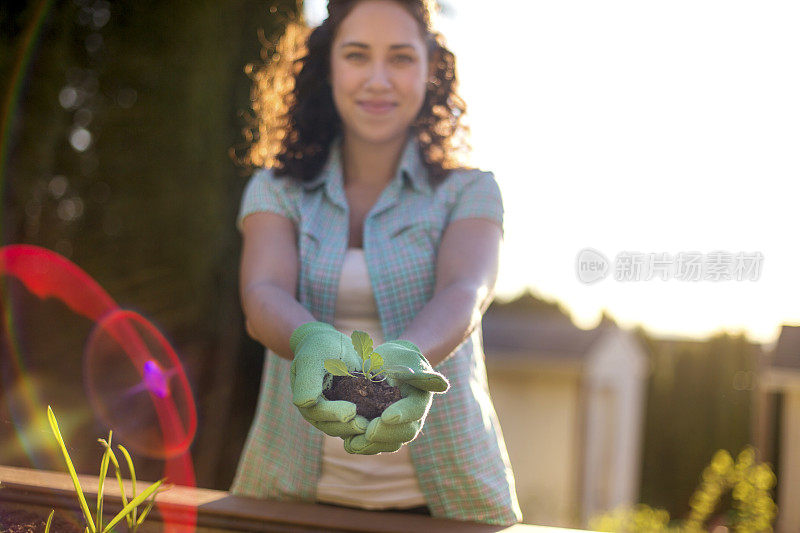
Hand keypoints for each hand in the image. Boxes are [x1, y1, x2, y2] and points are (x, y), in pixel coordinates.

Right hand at [289, 322, 368, 437]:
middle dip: (350, 427)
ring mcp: (336, 414)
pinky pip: (360, 420)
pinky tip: (385, 419)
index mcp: (307, 402)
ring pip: (347, 428)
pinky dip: (371, 422)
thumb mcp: (311, 358)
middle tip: (366, 424)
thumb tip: (304, 403)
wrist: (332, 344)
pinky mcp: (353, 412)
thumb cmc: (319, 347)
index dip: (334, 414)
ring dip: (361, 430)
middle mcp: (320, 413)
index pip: (319, 413)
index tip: (351, 411)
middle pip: (333, 426)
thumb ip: (307, 381)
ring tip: (377, 425)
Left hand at [343, 340, 448, 454]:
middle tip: (367, 430)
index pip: (415, 410)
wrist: (387, 366)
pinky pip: (374, 445)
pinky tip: (348, 443)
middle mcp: (412, 419)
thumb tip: (443, 385)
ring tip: (354, 442)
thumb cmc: (398, 358)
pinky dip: (362, 446)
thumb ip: (420, 373)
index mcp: (420, 400)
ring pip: (389, 444)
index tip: (387, 416)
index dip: (402, 414)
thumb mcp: (407, 359)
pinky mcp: (381, 434)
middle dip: (385, 434)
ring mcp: (397, 429)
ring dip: (371, 446)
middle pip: (404, 433)